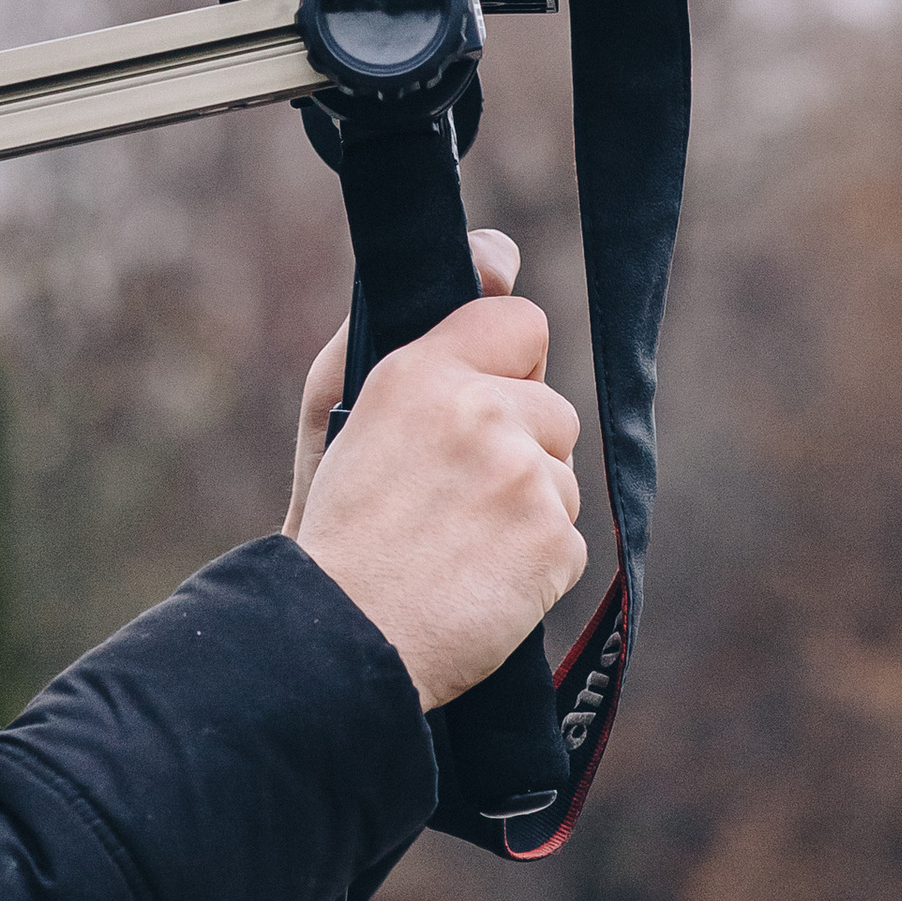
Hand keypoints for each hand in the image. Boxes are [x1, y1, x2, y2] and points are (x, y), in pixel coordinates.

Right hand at [292, 287, 585, 711]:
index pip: (519, 320)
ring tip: (458, 547)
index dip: (510, 361)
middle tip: (451, 499)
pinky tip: (479, 582)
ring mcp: (524, 478)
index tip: (489, 393)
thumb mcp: (336, 413)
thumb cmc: (333, 529)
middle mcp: (480, 412)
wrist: (336, 642)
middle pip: (552, 408)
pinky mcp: (552, 542)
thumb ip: (410, 333)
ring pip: (562, 476)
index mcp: (420, 371)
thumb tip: (498, 258)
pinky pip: (569, 538)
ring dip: (526, 509)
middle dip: (518, 448)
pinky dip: (534, 566)